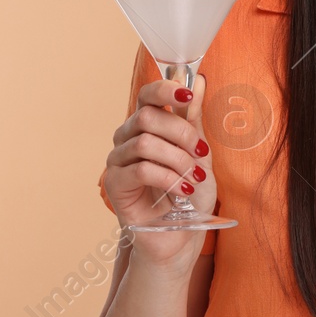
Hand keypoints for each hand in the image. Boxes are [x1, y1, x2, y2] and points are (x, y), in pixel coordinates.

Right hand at [101, 72, 216, 269]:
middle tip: (200, 155)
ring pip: (146, 143)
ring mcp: (118, 160)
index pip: (147, 96)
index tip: (188, 95)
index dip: (165, 90)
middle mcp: (128, 138)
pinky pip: (140, 169)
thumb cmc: (189, 194)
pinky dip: (168, 178)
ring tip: (193, 179)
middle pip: (148, 117)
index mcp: (147, 126)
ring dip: (178, 160)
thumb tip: (200, 81)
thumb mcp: (199, 154)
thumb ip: (194, 120)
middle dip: (181, 134)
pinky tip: (183, 191)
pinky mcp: (115, 184)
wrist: (181, 235)